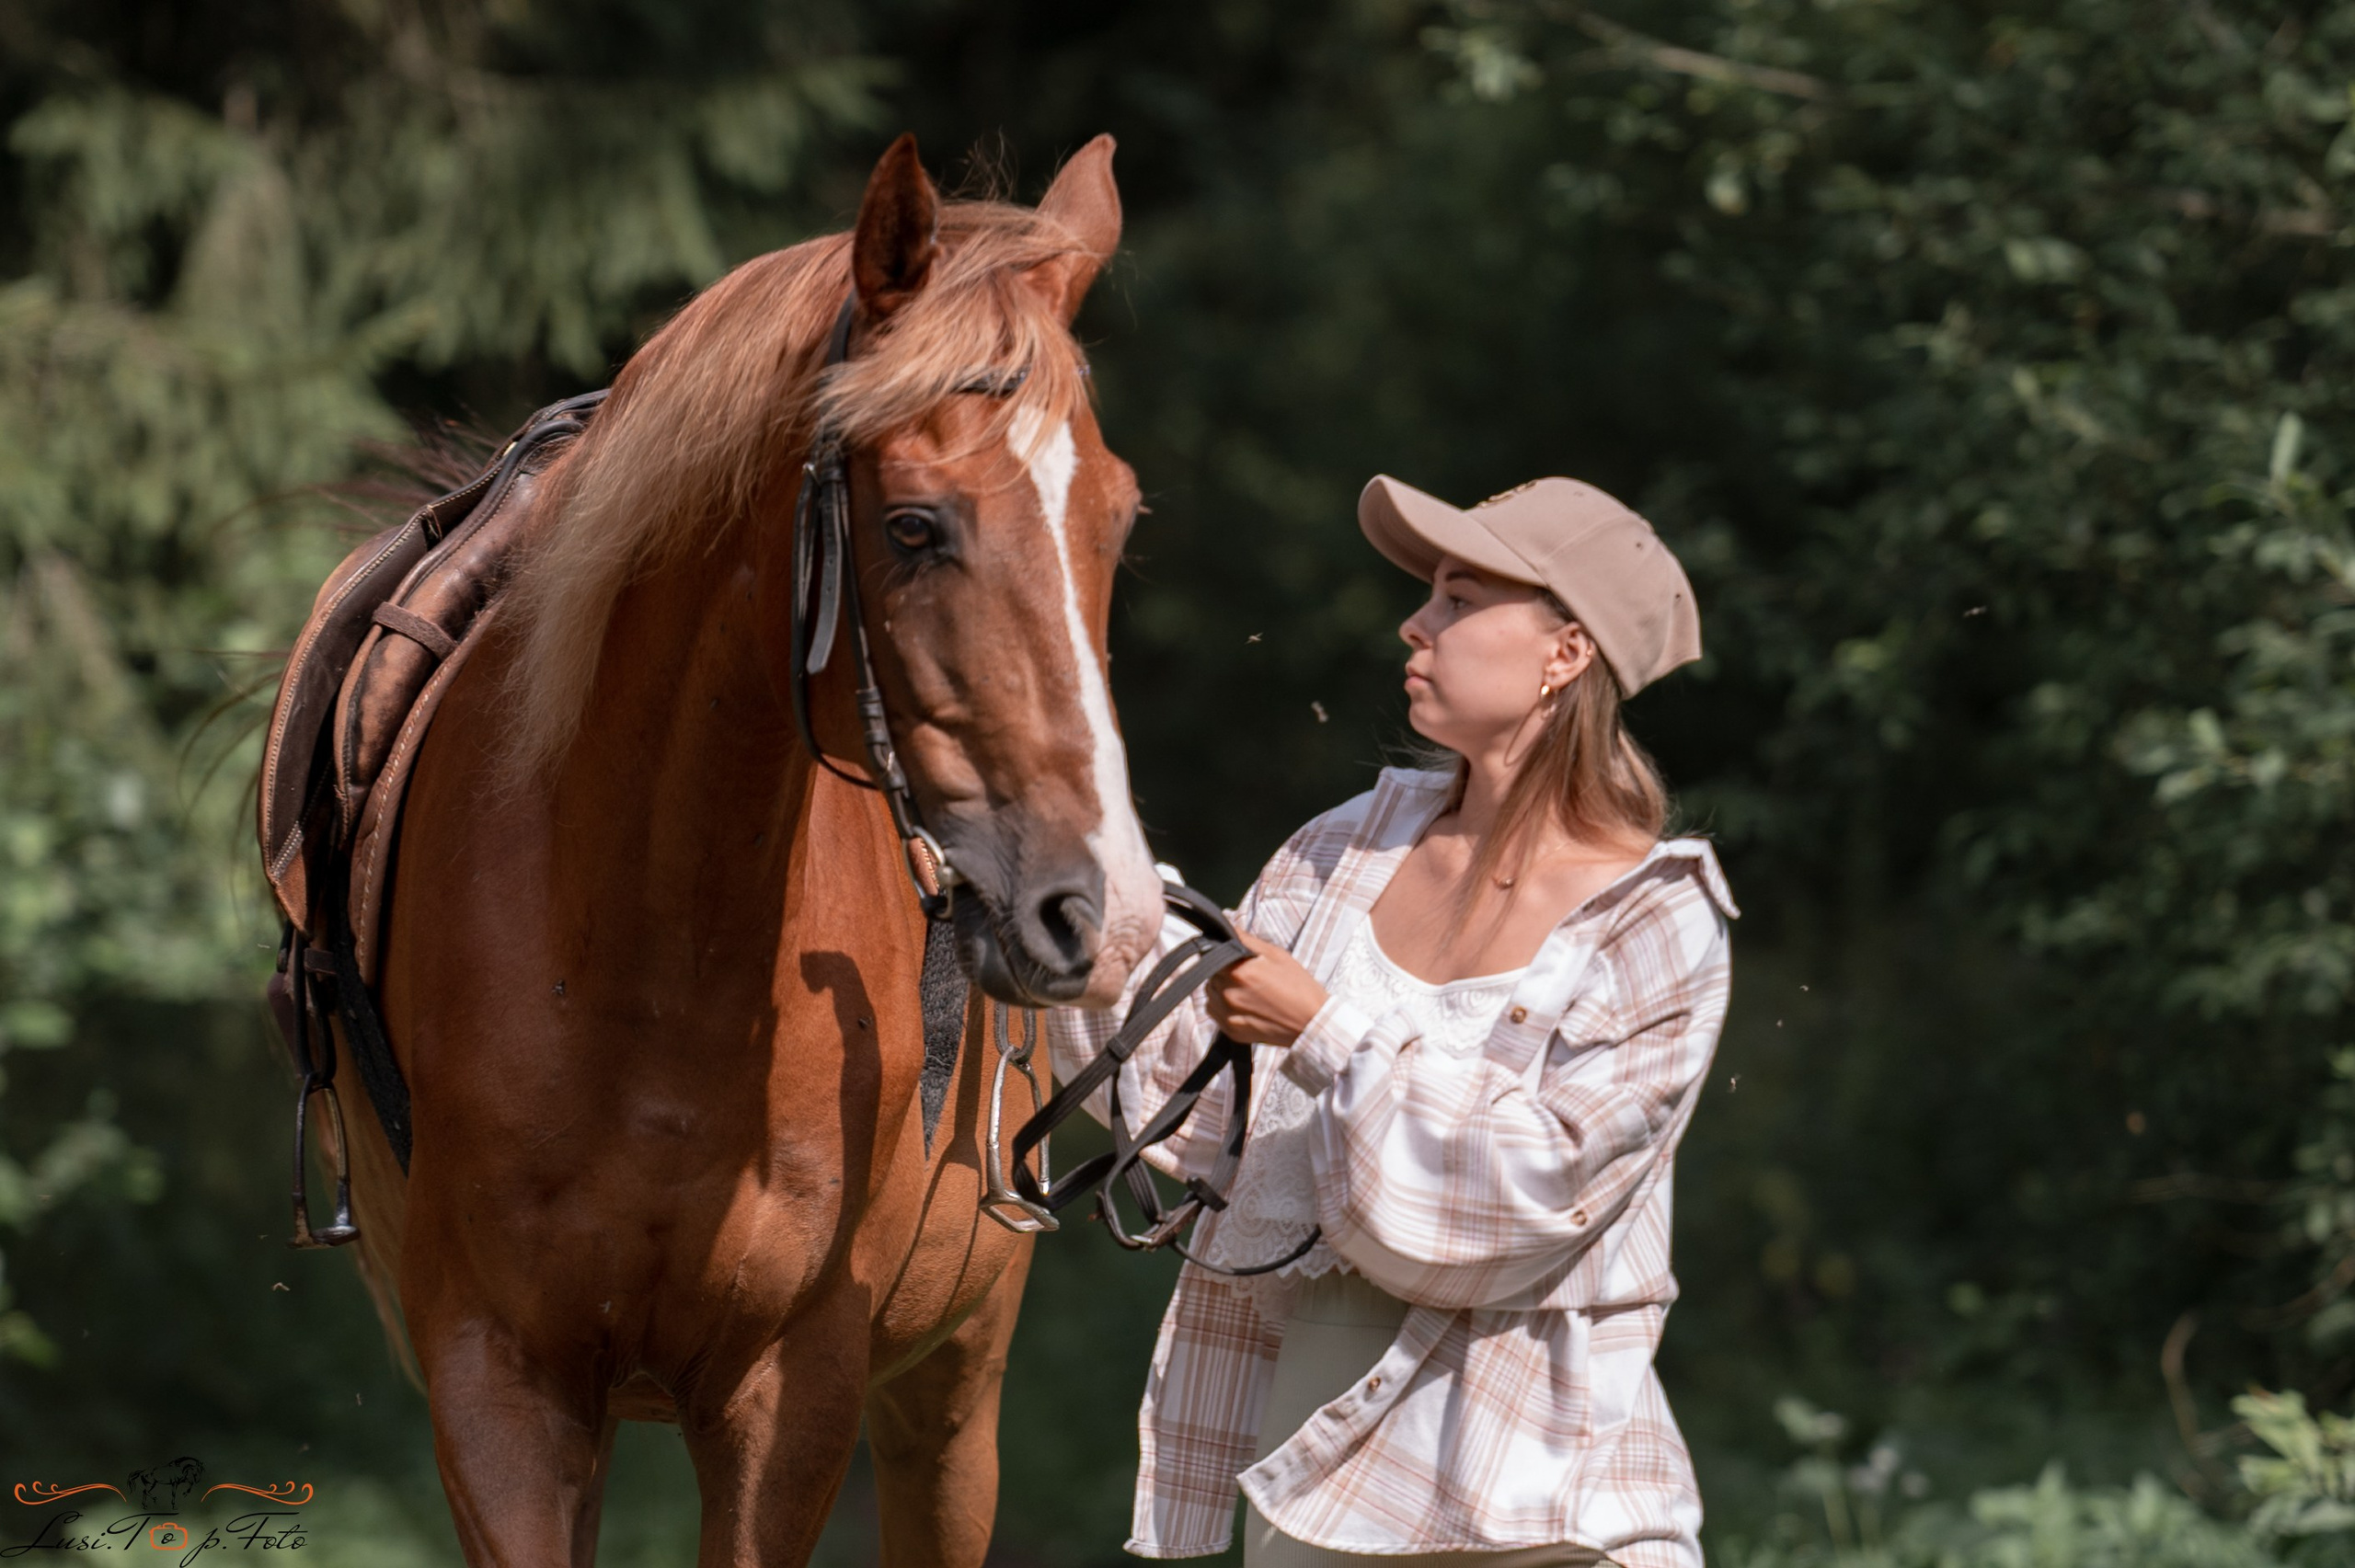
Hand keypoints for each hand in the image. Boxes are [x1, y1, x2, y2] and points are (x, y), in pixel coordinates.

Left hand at [1205, 932, 1328, 1048]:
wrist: (1311, 1022)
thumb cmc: (1298, 987)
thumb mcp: (1276, 954)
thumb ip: (1247, 940)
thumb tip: (1227, 927)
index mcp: (1239, 971)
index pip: (1213, 955)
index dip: (1224, 956)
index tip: (1235, 959)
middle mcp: (1229, 994)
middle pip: (1211, 975)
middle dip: (1224, 972)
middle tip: (1247, 976)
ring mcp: (1228, 1014)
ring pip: (1211, 994)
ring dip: (1222, 989)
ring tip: (1246, 992)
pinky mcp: (1230, 1030)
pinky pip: (1214, 1013)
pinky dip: (1223, 1007)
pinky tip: (1243, 1005)